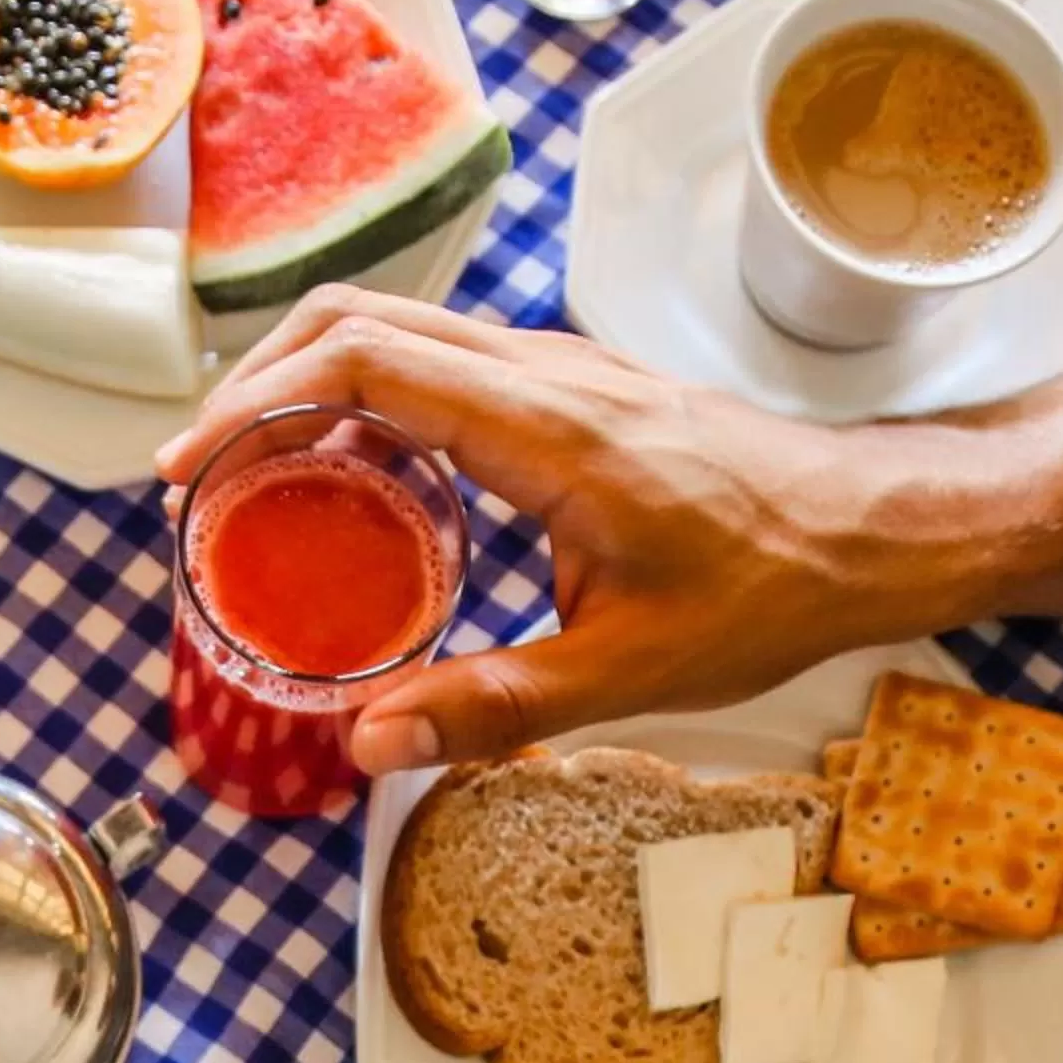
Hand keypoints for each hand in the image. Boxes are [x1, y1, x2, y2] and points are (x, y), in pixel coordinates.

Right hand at [154, 290, 992, 773]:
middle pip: (359, 320)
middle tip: (196, 472)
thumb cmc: (772, 589)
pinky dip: (362, 396)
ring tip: (246, 473)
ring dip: (305, 382)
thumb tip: (367, 743)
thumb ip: (492, 706)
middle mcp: (545, 375)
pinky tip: (344, 478)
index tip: (188, 467)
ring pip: (397, 329)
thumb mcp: (631, 670)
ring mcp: (557, 371)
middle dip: (255, 381)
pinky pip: (438, 361)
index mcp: (550, 428)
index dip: (257, 402)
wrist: (874, 530)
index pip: (367, 362)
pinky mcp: (568, 390)